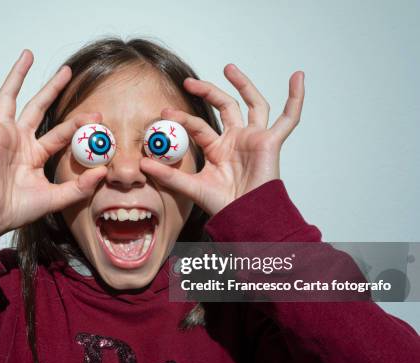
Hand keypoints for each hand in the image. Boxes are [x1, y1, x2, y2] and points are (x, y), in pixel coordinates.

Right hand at [0, 50, 106, 241]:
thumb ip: (79, 187)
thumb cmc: (16, 210)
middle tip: (67, 71)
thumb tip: (103, 172)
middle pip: (39, 106)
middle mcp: (20, 140)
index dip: (78, 123)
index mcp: (35, 154)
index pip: (61, 133)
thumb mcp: (55, 198)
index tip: (97, 115)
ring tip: (28, 54)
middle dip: (53, 88)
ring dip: (18, 74)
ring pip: (11, 97)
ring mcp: (4, 133)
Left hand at [140, 64, 304, 216]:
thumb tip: (141, 164)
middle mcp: (236, 140)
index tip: (164, 113)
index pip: (199, 126)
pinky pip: (288, 118)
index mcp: (217, 149)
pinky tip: (298, 78)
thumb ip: (168, 175)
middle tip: (188, 82)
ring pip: (253, 104)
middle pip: (224, 107)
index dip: (182, 119)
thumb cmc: (223, 205)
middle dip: (208, 91)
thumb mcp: (191, 187)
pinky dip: (295, 98)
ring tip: (229, 68)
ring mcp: (254, 139)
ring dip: (243, 85)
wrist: (245, 217)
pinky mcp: (271, 142)